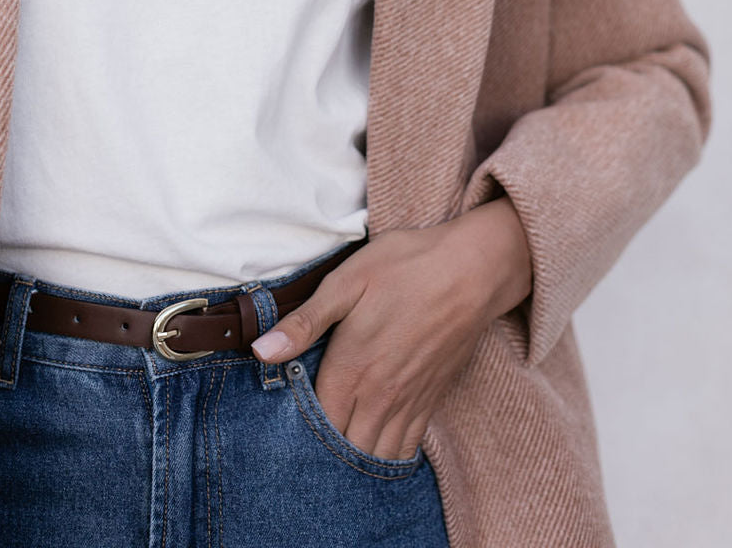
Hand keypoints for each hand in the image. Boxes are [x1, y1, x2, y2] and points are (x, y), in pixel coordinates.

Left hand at [249, 199, 532, 460]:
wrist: (471, 270)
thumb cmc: (404, 268)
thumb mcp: (345, 282)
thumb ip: (304, 323)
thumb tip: (261, 352)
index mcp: (351, 369)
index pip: (317, 425)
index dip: (298, 433)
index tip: (283, 431)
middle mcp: (380, 396)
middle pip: (346, 449)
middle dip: (326, 456)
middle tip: (306, 449)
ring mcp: (409, 402)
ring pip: (377, 455)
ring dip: (357, 463)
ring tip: (337, 459)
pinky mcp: (431, 399)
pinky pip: (407, 447)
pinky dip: (388, 457)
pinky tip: (375, 451)